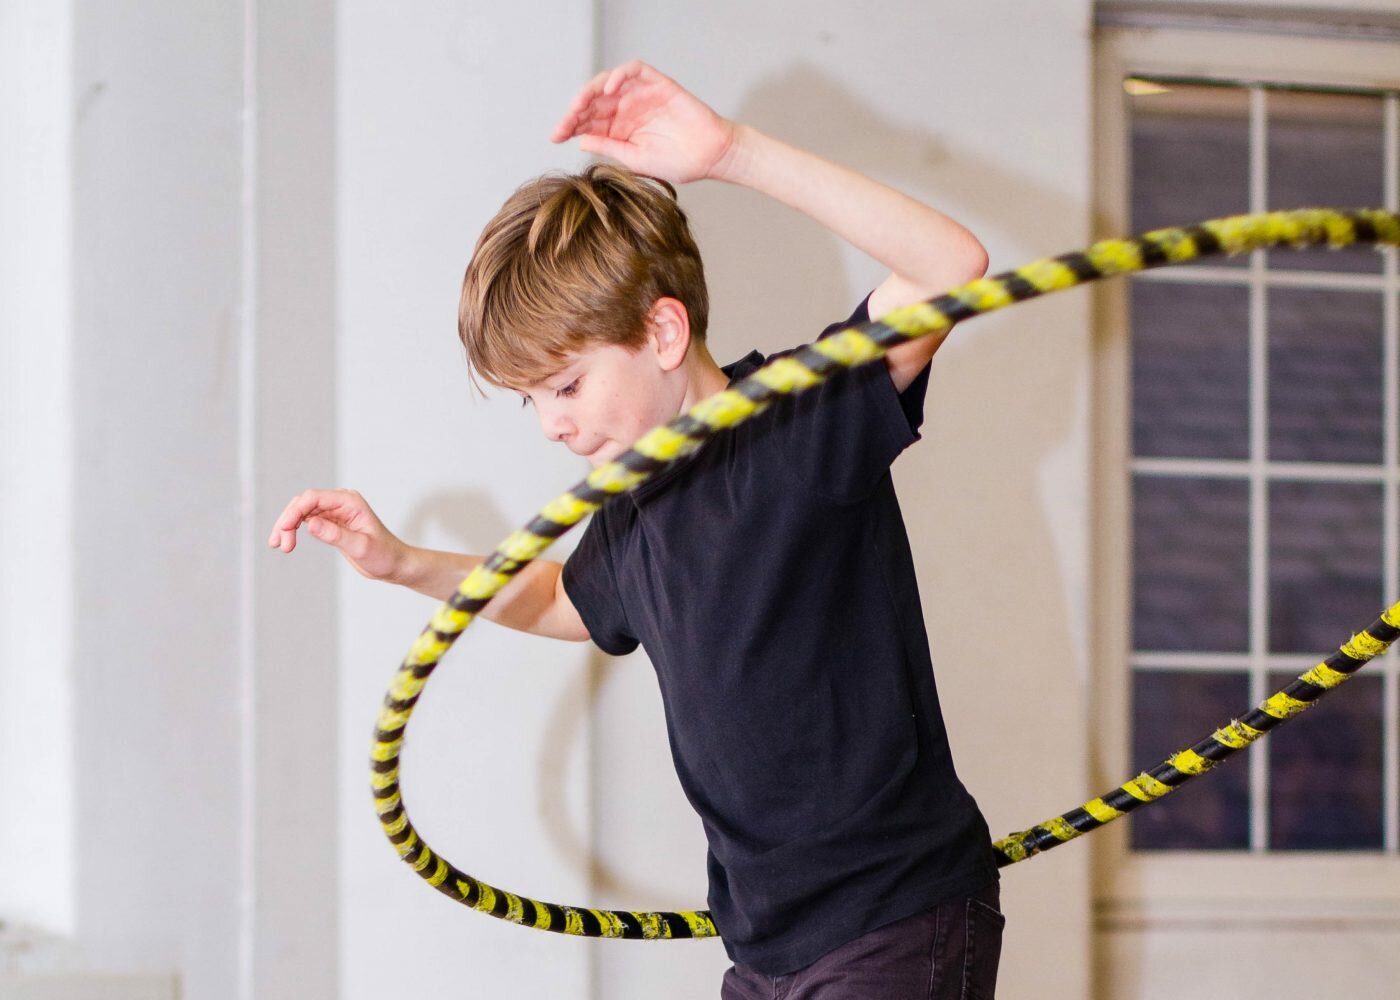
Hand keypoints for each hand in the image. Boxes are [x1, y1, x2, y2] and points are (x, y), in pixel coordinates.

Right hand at [267, 488, 409, 582]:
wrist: (394, 564)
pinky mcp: (331, 522)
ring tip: (280, 546)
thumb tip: (311, 524)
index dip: (294, 512)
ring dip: (287, 526)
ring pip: (302, 512)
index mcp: (350, 502)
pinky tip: (286, 542)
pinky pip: (306, 520)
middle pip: (304, 503)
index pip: (313, 498)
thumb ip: (336, 535)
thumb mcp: (360, 547)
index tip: (283, 531)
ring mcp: (335, 511)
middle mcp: (341, 502)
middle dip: (287, 521)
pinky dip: (294, 530)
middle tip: (279, 545)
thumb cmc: (384, 555)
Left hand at [550, 60, 736, 183]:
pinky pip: (634, 70)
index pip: (587, 122)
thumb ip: (609, 146)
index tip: (555, 136)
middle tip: (566, 121)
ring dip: (592, 90)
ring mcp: (640, 95)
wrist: (710, 156)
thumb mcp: (635, 159)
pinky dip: (619, 74)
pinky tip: (610, 88)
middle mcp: (626, 110)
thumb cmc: (677, 163)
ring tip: (582, 104)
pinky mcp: (657, 84)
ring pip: (608, 83)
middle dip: (576, 110)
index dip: (569, 126)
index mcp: (618, 130)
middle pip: (593, 101)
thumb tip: (581, 139)